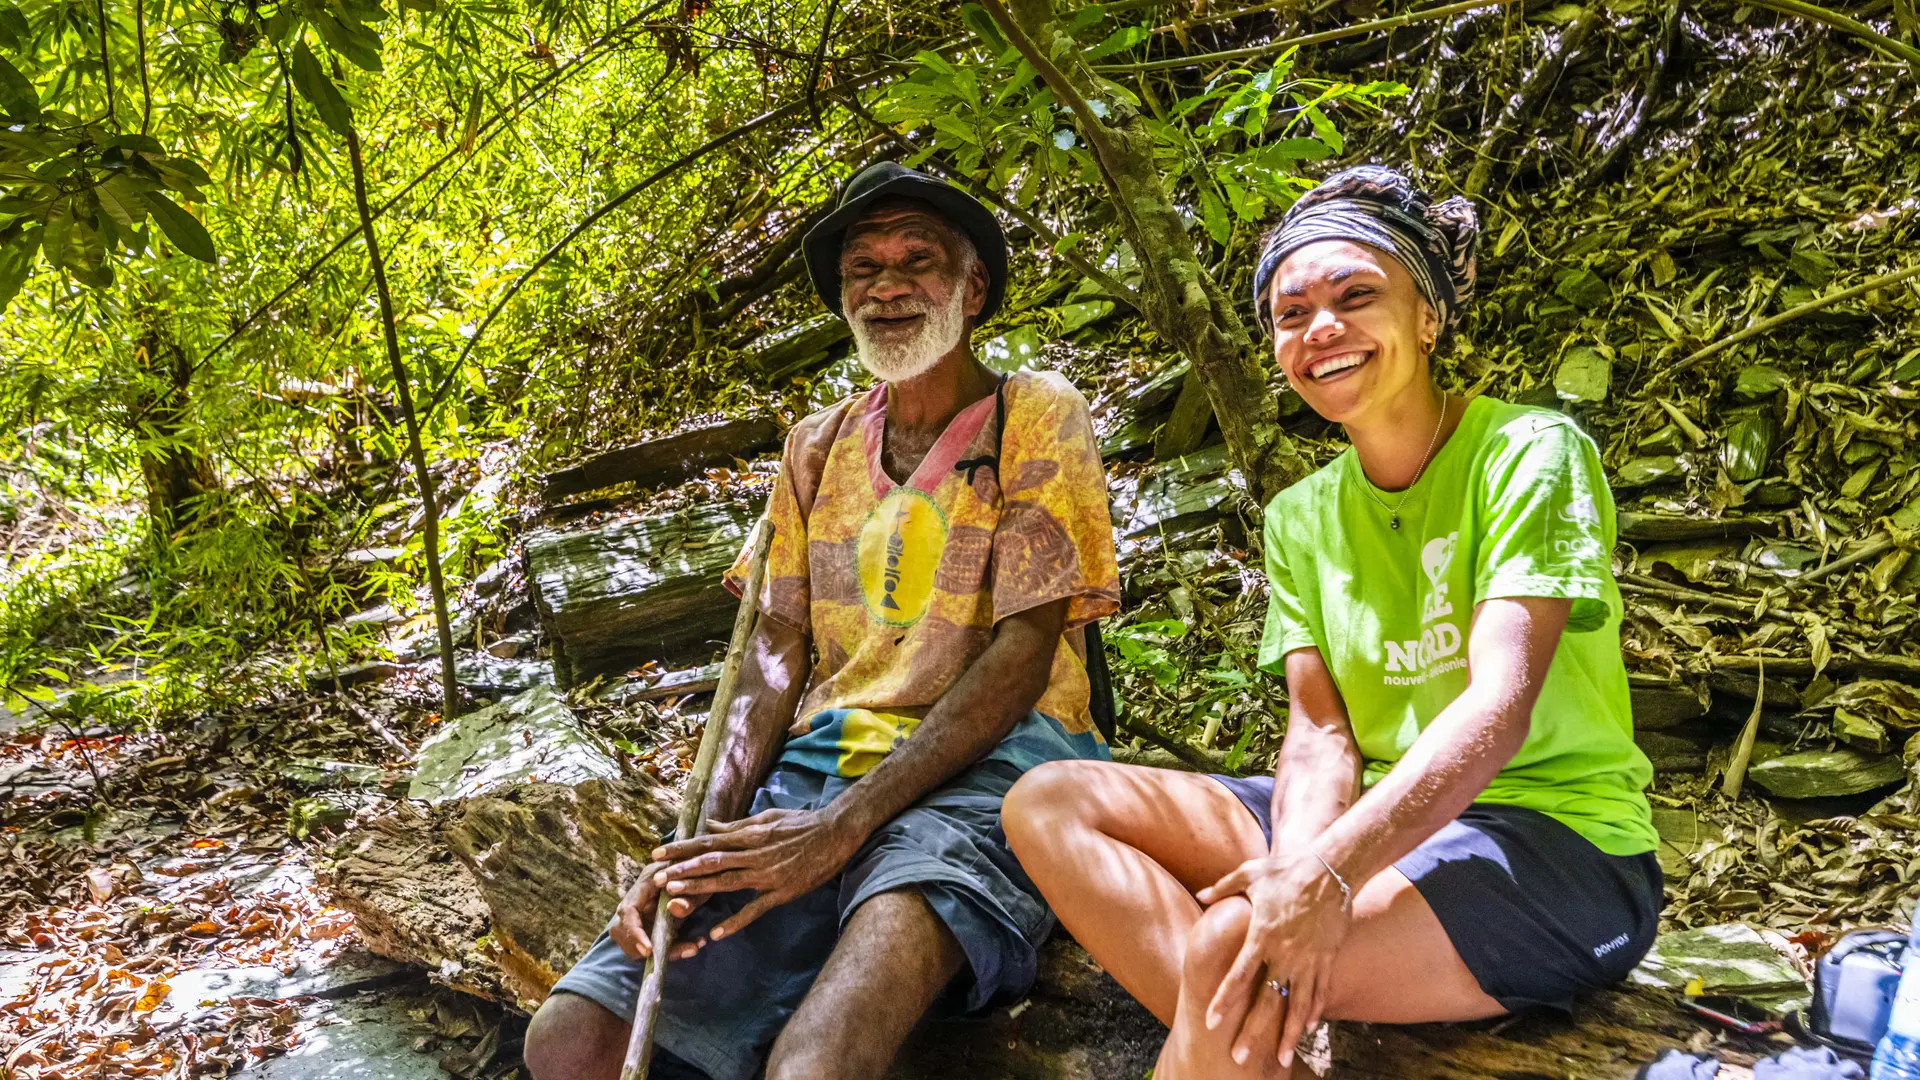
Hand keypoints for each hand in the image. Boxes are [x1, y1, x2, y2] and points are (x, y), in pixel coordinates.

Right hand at [609, 859, 709, 960]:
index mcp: (646, 883)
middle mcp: (638, 900)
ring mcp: (642, 913)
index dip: (634, 932)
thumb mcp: (698, 881)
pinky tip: (693, 946)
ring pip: (634, 941)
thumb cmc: (697, 870)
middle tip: (662, 960)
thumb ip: (688, 894)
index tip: (648, 950)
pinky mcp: (652, 924)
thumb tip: (674, 907)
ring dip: (659, 952)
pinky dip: (671, 950)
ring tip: (691, 948)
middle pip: (621, 930)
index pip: (628, 910)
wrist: (702, 869)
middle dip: (637, 949)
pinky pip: (652, 943)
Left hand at [650, 807, 865, 951]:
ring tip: (674, 898)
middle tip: (656, 879)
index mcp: (750, 834)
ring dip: (699, 891)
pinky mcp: (782, 892)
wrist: (836, 833)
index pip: (708, 841)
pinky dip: (735, 922)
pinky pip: (754, 910)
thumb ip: (738, 824)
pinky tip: (717, 934)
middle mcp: (754, 853)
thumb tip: (711, 826)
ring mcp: (767, 874)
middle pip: (712, 862)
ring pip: (727, 883)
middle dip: (682, 870)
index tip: (658, 854)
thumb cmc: (803, 823)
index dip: (682, 849)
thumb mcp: (768, 817)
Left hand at [1196, 851, 1352, 1067]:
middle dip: (1253, 1032)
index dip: (1224, 1000)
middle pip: (1267, 1001)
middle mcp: (1285, 953)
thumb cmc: (1287, 869)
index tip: (1212, 1023)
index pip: (1239, 976)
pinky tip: (1308, 1029)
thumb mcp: (1250, 873)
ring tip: (1281, 1059)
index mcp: (1262, 935)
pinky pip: (1320, 991)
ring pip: (1298, 1005)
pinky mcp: (1327, 958)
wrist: (1332, 867)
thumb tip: (1200, 895)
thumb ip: (1223, 888)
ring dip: (1289, 1035)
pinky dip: (1314, 1012)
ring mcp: (1309, 959)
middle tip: (1240, 1058)